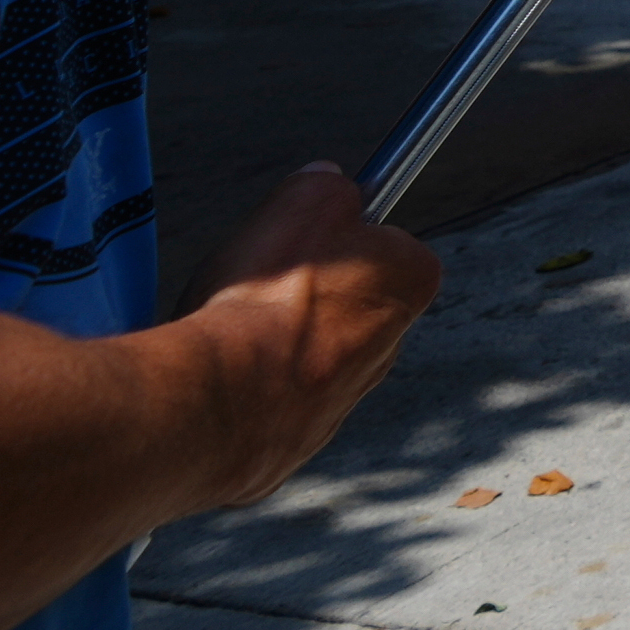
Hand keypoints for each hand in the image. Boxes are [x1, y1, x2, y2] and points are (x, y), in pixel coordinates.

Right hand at [180, 166, 442, 509]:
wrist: (220, 400)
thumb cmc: (269, 299)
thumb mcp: (306, 201)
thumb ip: (327, 185)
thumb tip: (329, 182)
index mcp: (410, 284)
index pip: (387, 245)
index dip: (338, 234)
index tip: (306, 235)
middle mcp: (388, 350)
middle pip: (344, 303)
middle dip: (304, 293)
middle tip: (259, 283)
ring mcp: (339, 405)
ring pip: (303, 356)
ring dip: (269, 343)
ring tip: (231, 330)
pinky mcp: (291, 447)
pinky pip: (266, 405)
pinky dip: (243, 390)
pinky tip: (219, 375)